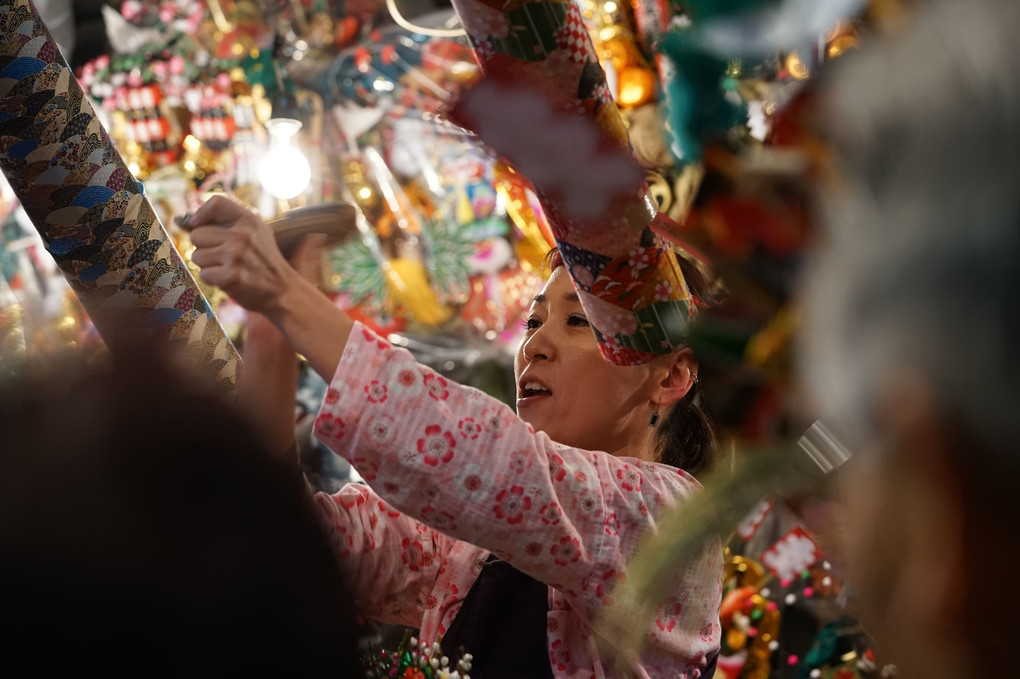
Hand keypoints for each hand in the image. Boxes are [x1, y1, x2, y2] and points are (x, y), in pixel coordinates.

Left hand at [183, 195, 297, 314]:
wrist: (283, 291)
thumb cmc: (264, 262)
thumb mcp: (257, 233)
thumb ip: (230, 223)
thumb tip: (191, 221)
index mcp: (250, 221)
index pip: (216, 203)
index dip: (201, 214)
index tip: (198, 225)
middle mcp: (242, 235)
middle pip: (197, 234)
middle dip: (204, 247)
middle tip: (223, 256)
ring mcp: (235, 255)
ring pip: (197, 256)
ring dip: (208, 265)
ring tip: (228, 268)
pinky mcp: (230, 276)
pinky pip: (203, 274)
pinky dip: (213, 279)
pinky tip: (228, 279)